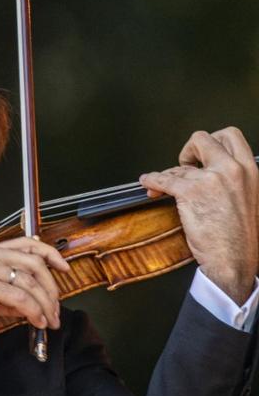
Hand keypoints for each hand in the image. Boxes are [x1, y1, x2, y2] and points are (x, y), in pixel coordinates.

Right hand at [0, 236, 70, 331]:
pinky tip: (36, 322)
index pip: (27, 243)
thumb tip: (26, 307)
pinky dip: (34, 310)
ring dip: (45, 302)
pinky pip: (20, 297)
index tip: (63, 266)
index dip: (50, 253)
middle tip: (55, 306)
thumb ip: (5, 295)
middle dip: (51, 286)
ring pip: (31, 280)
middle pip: (35, 262)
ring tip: (48, 320)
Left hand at [140, 127, 258, 304]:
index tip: (203, 156)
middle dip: (188, 150)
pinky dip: (152, 180)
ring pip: (180, 165)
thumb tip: (208, 169)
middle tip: (184, 165)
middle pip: (202, 138)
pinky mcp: (190, 191)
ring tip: (164, 186)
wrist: (234, 261)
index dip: (211, 142)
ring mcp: (211, 178)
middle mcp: (233, 169)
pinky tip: (148, 183)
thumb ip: (233, 179)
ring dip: (169, 175)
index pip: (230, 135)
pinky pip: (163, 179)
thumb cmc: (240, 237)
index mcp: (251, 170)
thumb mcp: (249, 197)